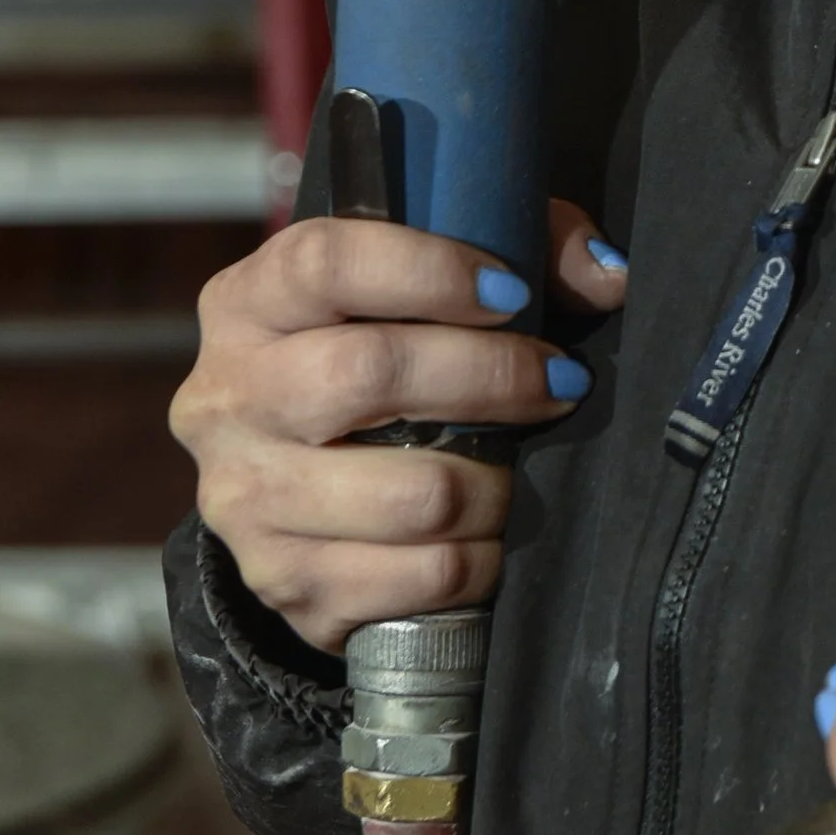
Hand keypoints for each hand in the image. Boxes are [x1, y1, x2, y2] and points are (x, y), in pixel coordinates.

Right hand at [170, 198, 623, 651]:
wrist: (296, 488)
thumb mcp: (437, 282)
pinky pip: (415, 579)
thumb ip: (528, 251)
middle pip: (366, 373)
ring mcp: (243, 500)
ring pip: (408, 494)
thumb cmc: (384, 356)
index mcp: (249, 303)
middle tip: (558, 383)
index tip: (512, 292)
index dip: (431, 271)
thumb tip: (608, 278)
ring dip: (496, 483)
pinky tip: (485, 533)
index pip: (325, 263)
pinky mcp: (281, 583)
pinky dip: (477, 560)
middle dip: (490, 377)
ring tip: (519, 469)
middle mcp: (226, 398)